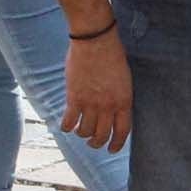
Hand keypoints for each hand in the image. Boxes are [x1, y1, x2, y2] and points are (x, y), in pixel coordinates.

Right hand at [63, 26, 132, 149]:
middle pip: (102, 135)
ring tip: (80, 132)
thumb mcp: (124, 79)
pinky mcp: (74, 98)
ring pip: (85, 132)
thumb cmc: (112, 54)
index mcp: (124, 101)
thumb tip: (113, 110)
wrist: (96, 41)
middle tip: (93, 143)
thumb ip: (119, 96)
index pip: (122, 132)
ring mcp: (90, 103)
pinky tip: (66, 126)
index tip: (112, 149)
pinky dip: (66, 127)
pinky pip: (69, 121)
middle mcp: (108, 106)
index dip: (117, 144)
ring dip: (82, 135)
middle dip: (97, 143)